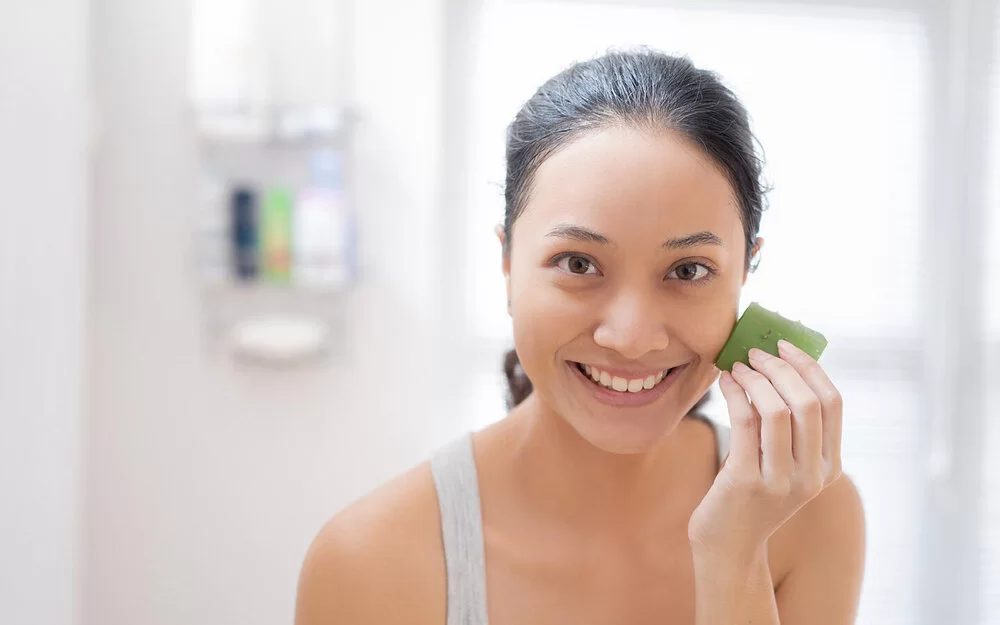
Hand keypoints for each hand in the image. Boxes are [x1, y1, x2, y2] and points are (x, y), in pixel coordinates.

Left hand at [688, 339, 843, 567]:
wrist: (729, 544)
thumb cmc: (751, 493)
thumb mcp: (782, 462)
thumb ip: (790, 426)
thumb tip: (778, 363)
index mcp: (829, 466)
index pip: (832, 403)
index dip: (810, 367)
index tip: (785, 345)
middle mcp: (813, 475)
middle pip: (807, 402)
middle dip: (780, 367)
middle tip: (755, 352)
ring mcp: (782, 480)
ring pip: (777, 410)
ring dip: (755, 378)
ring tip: (737, 366)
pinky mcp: (748, 481)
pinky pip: (745, 421)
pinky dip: (735, 392)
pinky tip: (725, 382)